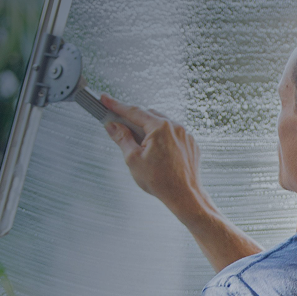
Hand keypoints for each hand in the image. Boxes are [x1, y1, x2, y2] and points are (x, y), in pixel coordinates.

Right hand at [101, 93, 203, 213]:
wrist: (185, 196)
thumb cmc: (160, 181)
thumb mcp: (133, 159)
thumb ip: (122, 138)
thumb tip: (112, 125)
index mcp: (160, 127)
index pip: (134, 111)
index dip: (116, 105)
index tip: (105, 99)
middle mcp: (175, 127)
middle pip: (149, 115)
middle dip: (134, 119)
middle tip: (120, 125)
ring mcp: (185, 135)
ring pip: (162, 123)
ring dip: (149, 128)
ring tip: (141, 145)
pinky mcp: (191, 144)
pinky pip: (174, 134)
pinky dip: (163, 137)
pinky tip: (157, 151)